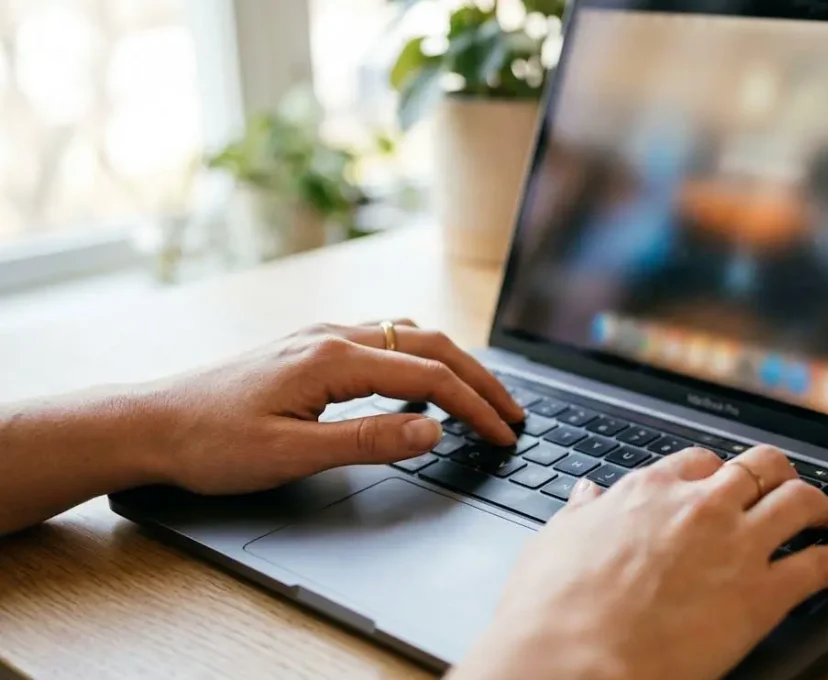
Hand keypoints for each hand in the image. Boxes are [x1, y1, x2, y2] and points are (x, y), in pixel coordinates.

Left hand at [135, 320, 522, 494]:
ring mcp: (320, 337)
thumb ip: (370, 441)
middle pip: (430, 345)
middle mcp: (333, 336)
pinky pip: (383, 340)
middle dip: (480, 378)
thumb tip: (435, 431)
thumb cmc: (211, 444)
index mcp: (334, 359)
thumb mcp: (292, 454)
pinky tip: (419, 385)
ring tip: (480, 396)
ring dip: (453, 364)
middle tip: (514, 413)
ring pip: (408, 336)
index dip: (476, 407)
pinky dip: (419, 359)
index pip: (430, 378)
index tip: (505, 435)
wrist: (148, 424)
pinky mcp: (309, 347)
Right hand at [451, 445, 827, 679]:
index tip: (719, 484)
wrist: (573, 662)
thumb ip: (581, 515)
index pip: (697, 463)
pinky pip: (820, 565)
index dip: (715, 473)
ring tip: (824, 514)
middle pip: (758, 466)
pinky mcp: (764, 594)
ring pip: (798, 500)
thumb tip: (588, 496)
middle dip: (776, 472)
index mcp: (648, 492)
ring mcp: (737, 546)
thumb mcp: (554, 544)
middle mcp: (700, 507)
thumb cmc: (551, 612)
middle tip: (783, 484)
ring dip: (817, 503)